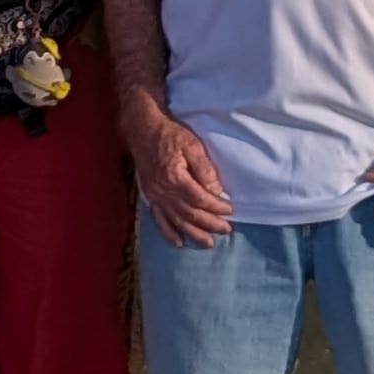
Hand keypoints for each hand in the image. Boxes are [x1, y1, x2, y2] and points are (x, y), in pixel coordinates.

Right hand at [128, 99, 235, 248]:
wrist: (143, 129)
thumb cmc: (170, 134)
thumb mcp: (192, 145)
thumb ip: (205, 169)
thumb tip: (216, 190)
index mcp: (175, 178)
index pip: (200, 199)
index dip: (216, 207)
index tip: (230, 211)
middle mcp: (163, 191)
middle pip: (190, 214)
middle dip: (209, 224)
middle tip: (226, 230)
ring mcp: (155, 196)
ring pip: (176, 221)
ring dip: (193, 234)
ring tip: (208, 244)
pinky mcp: (150, 196)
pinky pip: (158, 219)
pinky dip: (168, 233)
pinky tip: (178, 243)